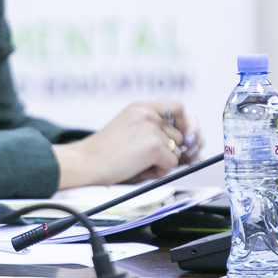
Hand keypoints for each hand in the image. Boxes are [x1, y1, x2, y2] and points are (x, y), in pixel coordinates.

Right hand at [52, 101, 204, 188]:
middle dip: (173, 150)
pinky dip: (159, 171)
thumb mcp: (132, 132)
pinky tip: (140, 167)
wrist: (86, 162)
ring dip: (164, 161)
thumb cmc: (106, 152)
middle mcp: (147, 114)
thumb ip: (157, 133)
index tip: (183, 136)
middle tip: (153, 158)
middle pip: (180, 134)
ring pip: (177, 150)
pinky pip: (171, 163)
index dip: (185, 123)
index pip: (178, 107)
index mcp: (140, 107)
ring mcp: (150, 128)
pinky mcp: (152, 146)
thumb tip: (191, 148)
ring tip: (140, 162)